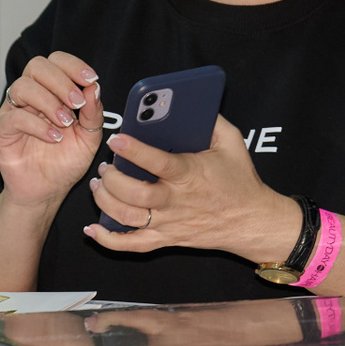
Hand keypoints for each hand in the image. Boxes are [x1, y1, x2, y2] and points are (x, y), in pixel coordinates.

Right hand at [0, 52, 104, 207]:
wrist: (48, 191)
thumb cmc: (65, 162)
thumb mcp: (89, 138)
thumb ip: (93, 114)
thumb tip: (94, 88)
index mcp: (52, 90)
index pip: (56, 61)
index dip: (73, 65)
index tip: (91, 80)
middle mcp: (31, 95)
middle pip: (37, 66)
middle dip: (60, 81)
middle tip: (77, 103)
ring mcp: (14, 110)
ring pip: (23, 86)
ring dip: (49, 102)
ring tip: (66, 123)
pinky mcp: (2, 130)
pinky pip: (14, 117)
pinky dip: (37, 125)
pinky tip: (53, 138)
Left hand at [82, 116, 300, 263]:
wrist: (252, 221)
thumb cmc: (240, 180)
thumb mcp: (232, 142)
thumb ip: (211, 120)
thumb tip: (190, 100)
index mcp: (189, 174)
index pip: (157, 162)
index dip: (134, 150)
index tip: (116, 139)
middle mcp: (176, 201)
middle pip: (135, 194)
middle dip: (112, 180)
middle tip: (105, 167)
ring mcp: (169, 222)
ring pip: (127, 218)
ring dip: (105, 203)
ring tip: (98, 187)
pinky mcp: (166, 239)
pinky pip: (132, 245)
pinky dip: (109, 240)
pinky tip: (92, 229)